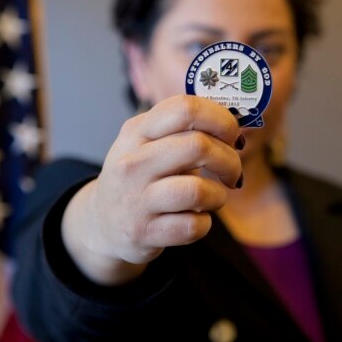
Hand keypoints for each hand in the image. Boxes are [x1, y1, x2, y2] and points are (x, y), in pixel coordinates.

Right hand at [61, 95, 242, 284]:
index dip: (221, 120)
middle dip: (229, 160)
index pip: (186, 108)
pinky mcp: (143, 232)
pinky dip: (204, 223)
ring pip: (198, 191)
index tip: (231, 136)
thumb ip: (185, 129)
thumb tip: (238, 122)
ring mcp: (136, 199)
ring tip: (212, 198)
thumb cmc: (141, 176)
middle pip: (198, 146)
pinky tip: (195, 218)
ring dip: (218, 196)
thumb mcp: (149, 142)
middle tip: (231, 172)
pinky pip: (193, 226)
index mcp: (137, 131)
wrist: (103, 222)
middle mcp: (132, 163)